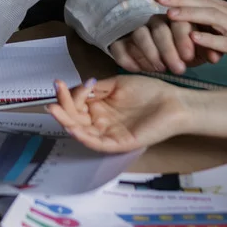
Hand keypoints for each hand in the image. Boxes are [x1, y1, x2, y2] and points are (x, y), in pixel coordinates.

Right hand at [47, 76, 193, 153]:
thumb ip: (97, 87)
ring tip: (54, 111)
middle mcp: (101, 121)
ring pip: (82, 132)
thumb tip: (78, 88)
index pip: (76, 104)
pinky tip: (73, 127)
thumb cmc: (149, 92)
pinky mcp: (118, 143)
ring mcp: (109, 133)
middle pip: (75, 118)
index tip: (60, 82)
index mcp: (101, 107)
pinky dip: (83, 136)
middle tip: (52, 98)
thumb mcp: (118, 84)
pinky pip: (97, 143)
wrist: (174, 103)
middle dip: (62, 108)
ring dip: (66, 122)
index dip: (67, 95)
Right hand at [106, 14, 219, 74]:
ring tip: (160, 69)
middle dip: (169, 50)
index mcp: (175, 19)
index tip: (189, 57)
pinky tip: (137, 69)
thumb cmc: (184, 50)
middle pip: (159, 29)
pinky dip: (127, 57)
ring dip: (150, 53)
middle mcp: (155, 21)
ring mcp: (137, 30)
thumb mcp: (198, 51)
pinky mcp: (121, 41)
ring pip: (140, 35)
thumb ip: (207, 51)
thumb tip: (215, 56)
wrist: (163, 53)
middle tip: (179, 69)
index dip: (183, 38)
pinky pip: (119, 46)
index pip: (178, 21)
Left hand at [156, 0, 226, 79]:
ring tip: (170, 14)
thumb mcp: (225, 26)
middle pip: (201, 2)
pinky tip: (194, 38)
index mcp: (222, 9)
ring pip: (211, 17)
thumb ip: (207, 19)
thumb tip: (181, 15)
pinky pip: (224, 41)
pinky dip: (209, 39)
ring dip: (189, 15)